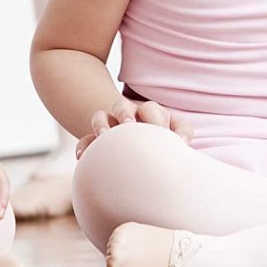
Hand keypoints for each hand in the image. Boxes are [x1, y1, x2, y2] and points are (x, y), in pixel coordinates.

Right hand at [75, 95, 194, 159]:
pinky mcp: (97, 141)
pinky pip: (85, 140)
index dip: (155, 117)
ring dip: (101, 125)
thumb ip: (181, 134)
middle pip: (122, 105)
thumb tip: (183, 142)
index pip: (151, 109)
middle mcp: (129, 116)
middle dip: (125, 113)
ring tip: (104, 137)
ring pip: (101, 117)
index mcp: (150, 114)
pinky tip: (82, 157)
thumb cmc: (165, 143)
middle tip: (128, 124)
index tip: (160, 131)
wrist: (144, 160)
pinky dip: (84, 147)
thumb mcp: (176, 135)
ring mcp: (111, 127)